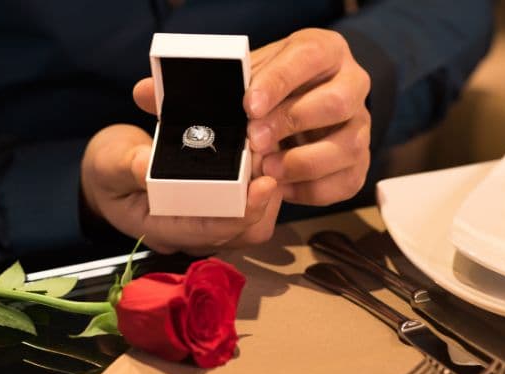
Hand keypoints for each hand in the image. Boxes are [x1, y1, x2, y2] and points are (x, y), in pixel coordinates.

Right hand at [80, 124, 280, 253]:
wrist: (108, 176)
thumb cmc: (107, 171)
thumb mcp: (109, 163)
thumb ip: (127, 165)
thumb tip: (146, 165)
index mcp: (161, 228)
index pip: (209, 231)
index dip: (241, 212)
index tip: (265, 184)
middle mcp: (189, 234)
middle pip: (240, 233)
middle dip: (264, 201)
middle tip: (272, 158)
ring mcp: (204, 226)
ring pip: (251, 225)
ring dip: (267, 195)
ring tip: (270, 154)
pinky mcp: (215, 212)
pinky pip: (248, 211)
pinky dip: (261, 188)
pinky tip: (263, 158)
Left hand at [134, 28, 370, 206]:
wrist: (303, 105)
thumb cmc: (266, 89)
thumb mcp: (238, 78)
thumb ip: (197, 86)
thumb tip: (144, 93)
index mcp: (321, 53)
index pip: (308, 58)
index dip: (280, 81)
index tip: (248, 103)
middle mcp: (350, 84)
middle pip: (337, 101)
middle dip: (292, 122)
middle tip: (254, 142)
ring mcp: (360, 125)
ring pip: (349, 143)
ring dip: (305, 160)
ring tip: (267, 171)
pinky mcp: (358, 161)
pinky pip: (347, 179)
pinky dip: (314, 188)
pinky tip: (284, 188)